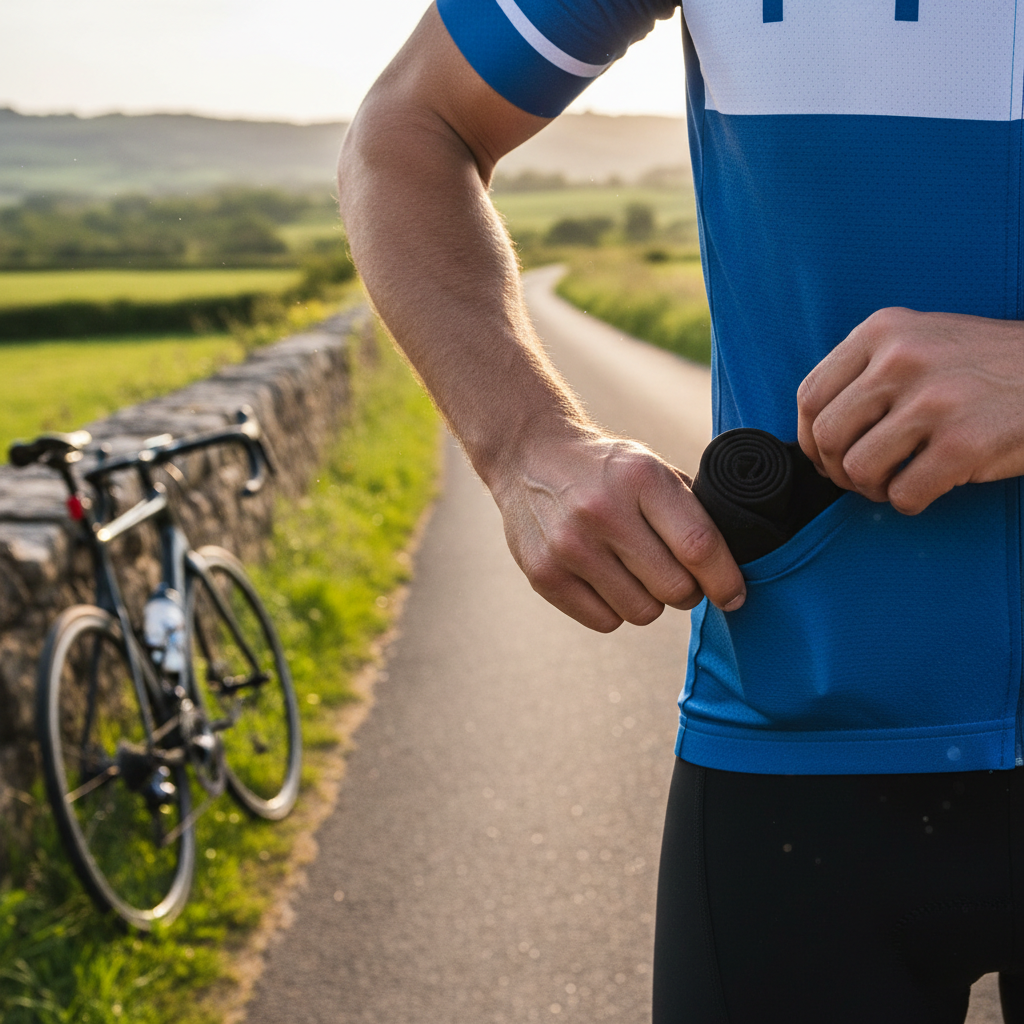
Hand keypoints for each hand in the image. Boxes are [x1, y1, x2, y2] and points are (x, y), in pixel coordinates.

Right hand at [489, 431, 746, 631]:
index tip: (733, 595)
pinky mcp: (544, 574)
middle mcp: (603, 511)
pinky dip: (614, 609)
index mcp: (641, 478)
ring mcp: (569, 546)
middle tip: (676, 576)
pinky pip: (606, 622)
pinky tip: (605, 579)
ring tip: (635, 573)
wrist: (528, 453)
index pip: (699, 546)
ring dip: (649, 601)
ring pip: (642, 612)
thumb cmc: (604, 468)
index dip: (725, 580)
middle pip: (675, 588)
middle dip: (688, 591)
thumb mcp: (650, 467)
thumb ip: (690, 511)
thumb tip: (731, 568)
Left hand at [797, 307, 1023, 514]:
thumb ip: (866, 371)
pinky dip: (909, 502)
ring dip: (872, 489)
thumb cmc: (987, 366)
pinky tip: (928, 487)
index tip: (825, 455)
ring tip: (896, 480)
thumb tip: (815, 430)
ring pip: (858, 469)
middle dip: (837, 469)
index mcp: (881, 331)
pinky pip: (904, 494)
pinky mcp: (964, 443)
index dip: (809, 438)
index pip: (810, 396)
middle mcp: (901, 359)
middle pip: (827, 436)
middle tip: (862, 477)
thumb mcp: (920, 340)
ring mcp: (934, 401)